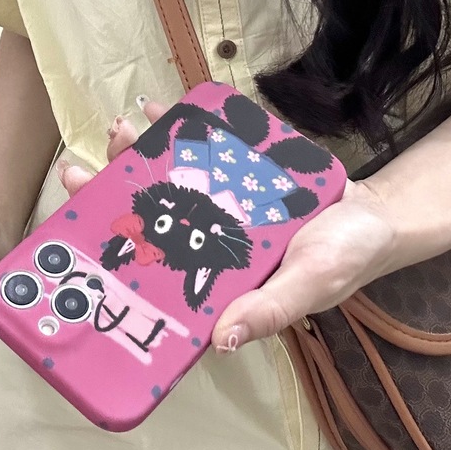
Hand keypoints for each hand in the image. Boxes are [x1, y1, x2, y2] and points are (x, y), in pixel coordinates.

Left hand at [58, 97, 397, 353]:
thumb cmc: (345, 256)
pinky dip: (177, 126)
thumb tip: (221, 341)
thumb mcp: (311, 284)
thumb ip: (270, 309)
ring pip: (166, 176)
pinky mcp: (233, 169)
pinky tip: (156, 108)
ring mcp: (216, 200)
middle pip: (148, 214)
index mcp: (213, 274)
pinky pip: (198, 147)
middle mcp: (205, 236)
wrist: (375, 212)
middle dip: (110, 193)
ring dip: (138, 154)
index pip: (153, 264)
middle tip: (81, 173)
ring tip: (120, 130)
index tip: (75, 230)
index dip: (113, 249)